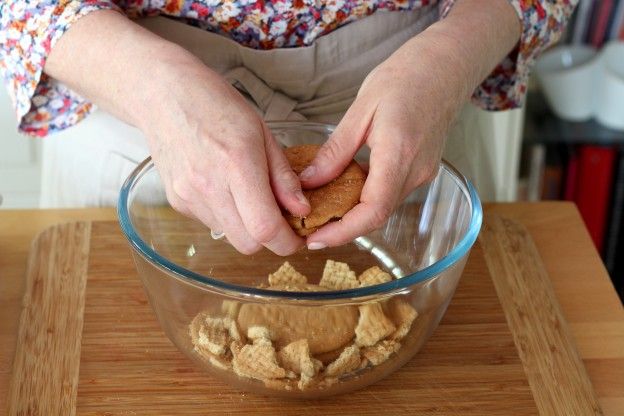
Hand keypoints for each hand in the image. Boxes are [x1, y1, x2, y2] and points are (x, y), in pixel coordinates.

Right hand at [143, 60, 309, 254]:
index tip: (297, 237)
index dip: (287, 242)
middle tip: (279, 218)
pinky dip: (226, 216)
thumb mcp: (262, 132)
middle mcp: (209, 187)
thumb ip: (283, 176)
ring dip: (246, 227)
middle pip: (248, 244)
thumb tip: (301, 209)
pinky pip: (211, 223)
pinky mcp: (176, 201)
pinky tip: (225, 188)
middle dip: (269, 238)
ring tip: (248, 194)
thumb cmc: (216, 105)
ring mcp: (189, 197)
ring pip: (230, 236)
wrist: (163, 95)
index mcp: (238, 165)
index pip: (265, 228)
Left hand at [300, 29, 469, 248]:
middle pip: (377, 215)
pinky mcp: (422, 170)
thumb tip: (309, 182)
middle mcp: (416, 171)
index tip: (315, 240)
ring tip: (320, 210)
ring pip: (383, 207)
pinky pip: (391, 193)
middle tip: (309, 228)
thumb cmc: (405, 77)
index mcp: (398, 153)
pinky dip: (366, 199)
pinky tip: (344, 191)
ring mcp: (423, 173)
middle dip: (342, 228)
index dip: (343, 232)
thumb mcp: (361, 110)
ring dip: (353, 214)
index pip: (373, 211)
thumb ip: (336, 151)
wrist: (445, 66)